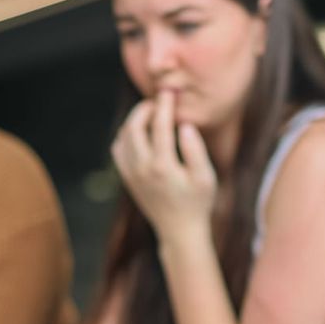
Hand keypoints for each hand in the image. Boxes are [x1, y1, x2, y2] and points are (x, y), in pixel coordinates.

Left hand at [110, 89, 216, 240]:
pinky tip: (140, 133)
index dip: (165, 104)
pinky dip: (126, 135)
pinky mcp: (127, 179)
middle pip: (135, 126)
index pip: (160, 125)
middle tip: (159, 101)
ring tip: (151, 114)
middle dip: (145, 108)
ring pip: (124, 136)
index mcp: (163, 165)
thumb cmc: (198, 203)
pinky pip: (118, 149)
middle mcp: (142, 168)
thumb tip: (184, 124)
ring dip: (135, 120)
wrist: (179, 232)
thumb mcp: (205, 177)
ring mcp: (131, 174)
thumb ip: (195, 149)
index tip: (170, 91)